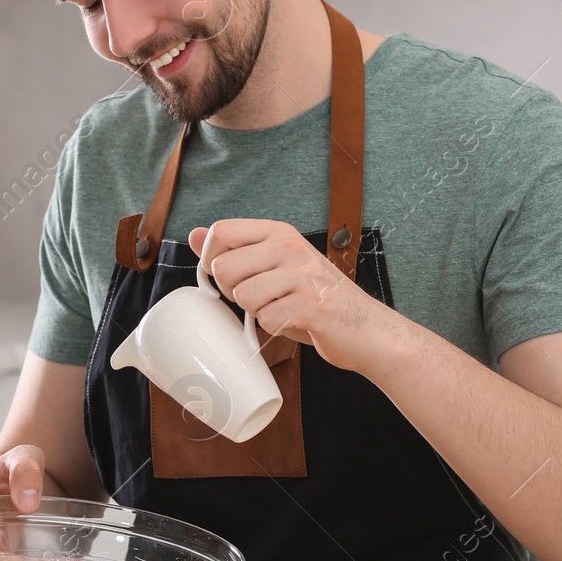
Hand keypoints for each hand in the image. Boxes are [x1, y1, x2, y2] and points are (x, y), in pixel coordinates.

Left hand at [190, 220, 400, 378]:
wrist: (366, 329)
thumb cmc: (316, 298)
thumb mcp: (275, 266)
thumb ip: (236, 250)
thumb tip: (195, 234)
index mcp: (280, 233)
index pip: (221, 232)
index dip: (213, 259)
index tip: (230, 276)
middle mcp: (291, 247)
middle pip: (224, 268)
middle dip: (234, 292)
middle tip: (264, 298)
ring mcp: (302, 274)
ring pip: (242, 296)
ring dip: (257, 311)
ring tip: (283, 308)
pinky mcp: (310, 305)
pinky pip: (266, 319)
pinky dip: (275, 328)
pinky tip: (295, 321)